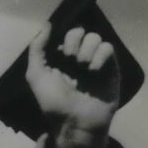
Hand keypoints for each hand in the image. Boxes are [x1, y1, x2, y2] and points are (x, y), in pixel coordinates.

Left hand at [26, 22, 119, 147]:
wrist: (77, 122)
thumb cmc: (54, 102)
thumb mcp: (36, 75)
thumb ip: (37, 49)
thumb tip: (47, 24)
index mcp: (57, 59)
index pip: (61, 34)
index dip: (59, 39)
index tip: (58, 53)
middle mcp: (75, 58)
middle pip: (79, 31)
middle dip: (73, 41)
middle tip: (70, 59)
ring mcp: (93, 61)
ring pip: (94, 37)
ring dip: (87, 49)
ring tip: (83, 67)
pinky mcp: (110, 67)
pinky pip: (108, 47)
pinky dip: (100, 55)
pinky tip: (94, 69)